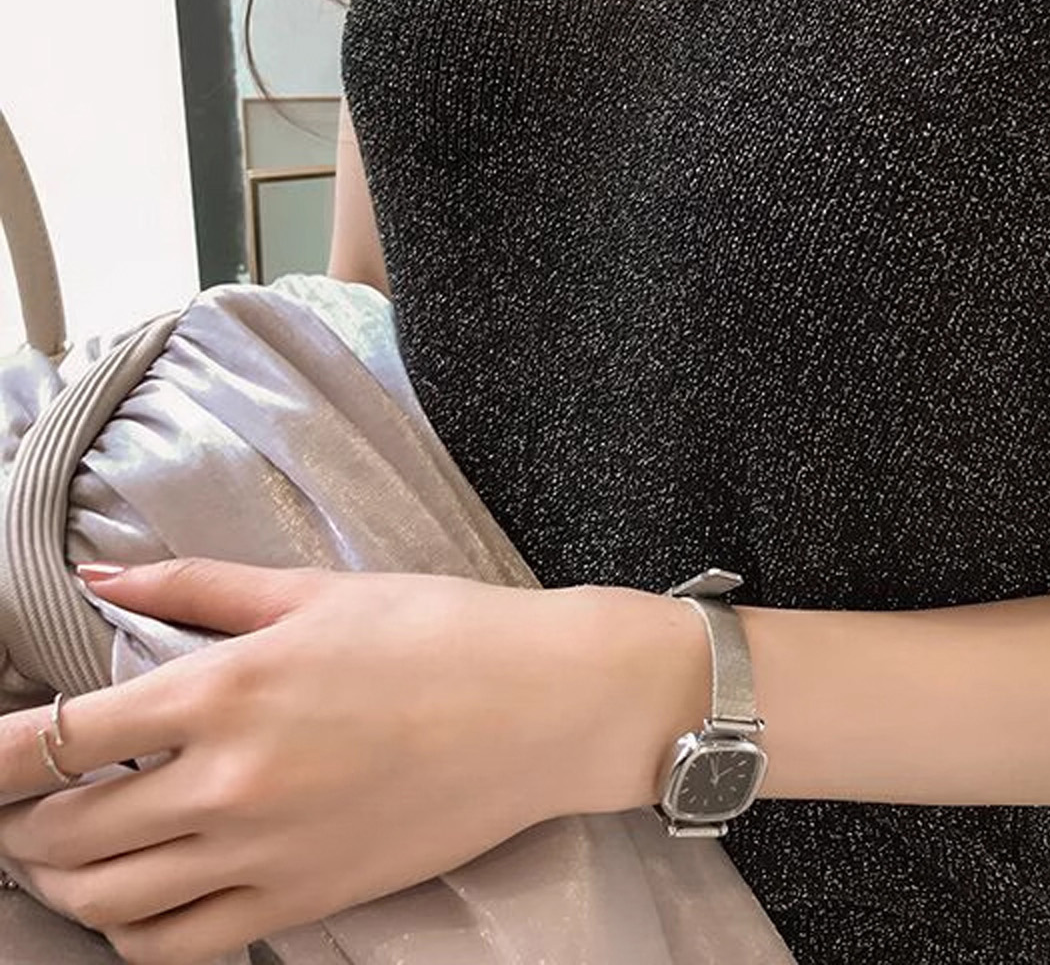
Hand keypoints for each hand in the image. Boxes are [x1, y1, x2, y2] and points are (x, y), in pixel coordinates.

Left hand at [0, 558, 706, 964]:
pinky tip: (135, 900)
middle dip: (17, 823)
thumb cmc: (438, 631)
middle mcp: (227, 780)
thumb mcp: (315, 590)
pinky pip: (176, 948)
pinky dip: (130, 933)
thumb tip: (98, 578)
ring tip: (63, 850)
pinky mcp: (302, 900)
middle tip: (25, 800)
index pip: (57, 741)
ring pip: (103, 901)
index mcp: (225, 687)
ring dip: (59, 880)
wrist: (542, 705)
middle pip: (59, 834)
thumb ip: (197, 586)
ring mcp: (262, 852)